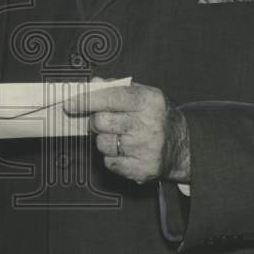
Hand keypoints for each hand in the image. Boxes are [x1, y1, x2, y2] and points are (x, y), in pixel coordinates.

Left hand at [64, 78, 190, 183]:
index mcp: (149, 101)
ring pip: (102, 144)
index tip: (70, 103)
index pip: (112, 97)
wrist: (182, 147)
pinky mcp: (142, 169)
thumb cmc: (157, 116)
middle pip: (101, 122)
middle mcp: (149, 125)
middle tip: (105, 122)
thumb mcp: (144, 94)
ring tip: (122, 137)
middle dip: (96, 122)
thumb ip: (117, 87)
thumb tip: (93, 83)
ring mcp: (146, 149)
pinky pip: (110, 162)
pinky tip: (127, 151)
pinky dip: (113, 158)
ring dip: (105, 140)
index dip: (87, 100)